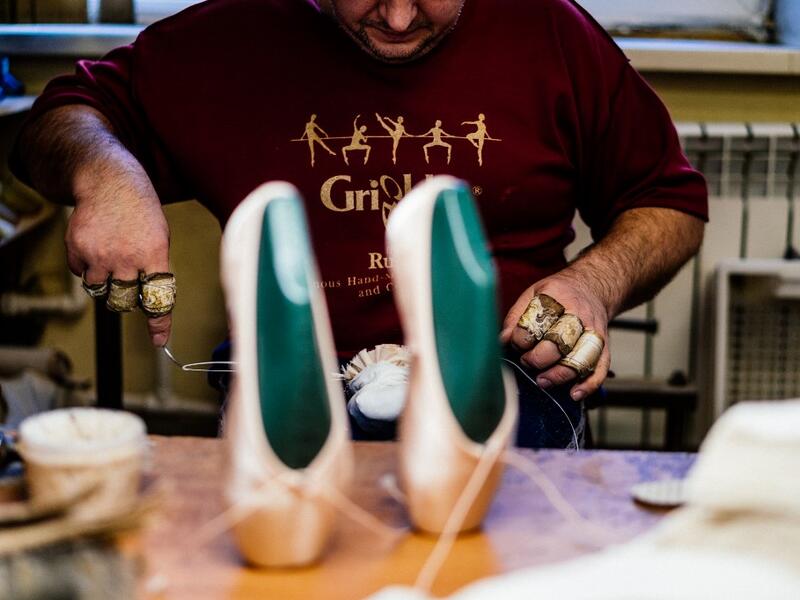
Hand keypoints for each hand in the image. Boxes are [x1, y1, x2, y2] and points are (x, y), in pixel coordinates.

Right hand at [65, 163, 171, 346]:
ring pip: (101, 292)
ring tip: (112, 260)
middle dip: (127, 299)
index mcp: (154, 254)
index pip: (159, 297)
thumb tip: (153, 302)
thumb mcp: (160, 237)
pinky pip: (81, 275)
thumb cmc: (140, 213)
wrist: (109, 183)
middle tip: (128, 280)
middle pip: (125, 302)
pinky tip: (97, 247)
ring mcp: (99, 254)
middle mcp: (126, 257)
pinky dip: (88, 267)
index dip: (159, 323)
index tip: (159, 341)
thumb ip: (155, 267)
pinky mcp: (77, 249)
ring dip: (106, 284)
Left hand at [500, 270, 611, 400]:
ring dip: (559, 374)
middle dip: (538, 358)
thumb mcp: (533, 293)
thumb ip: (516, 315)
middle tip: (527, 361)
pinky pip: (600, 368)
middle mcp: (579, 315)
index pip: (537, 322)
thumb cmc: (559, 293)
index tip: (515, 342)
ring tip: (542, 381)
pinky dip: (588, 384)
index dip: (521, 338)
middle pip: (559, 343)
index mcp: (558, 297)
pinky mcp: (604, 347)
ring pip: (580, 359)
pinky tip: (574, 394)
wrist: (593, 288)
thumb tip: (503, 339)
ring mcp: (594, 332)